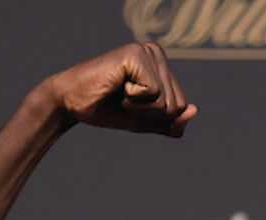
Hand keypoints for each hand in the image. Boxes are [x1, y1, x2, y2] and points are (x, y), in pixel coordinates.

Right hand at [46, 43, 196, 136]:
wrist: (71, 104)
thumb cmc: (107, 109)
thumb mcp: (145, 121)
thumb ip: (171, 121)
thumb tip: (194, 111)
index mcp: (161, 65)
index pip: (181, 106)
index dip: (157, 117)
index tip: (132, 105)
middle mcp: (156, 53)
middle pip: (177, 105)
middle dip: (150, 114)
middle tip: (124, 100)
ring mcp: (146, 52)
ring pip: (167, 102)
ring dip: (141, 108)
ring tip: (120, 93)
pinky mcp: (135, 55)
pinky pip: (154, 94)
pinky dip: (134, 100)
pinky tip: (118, 87)